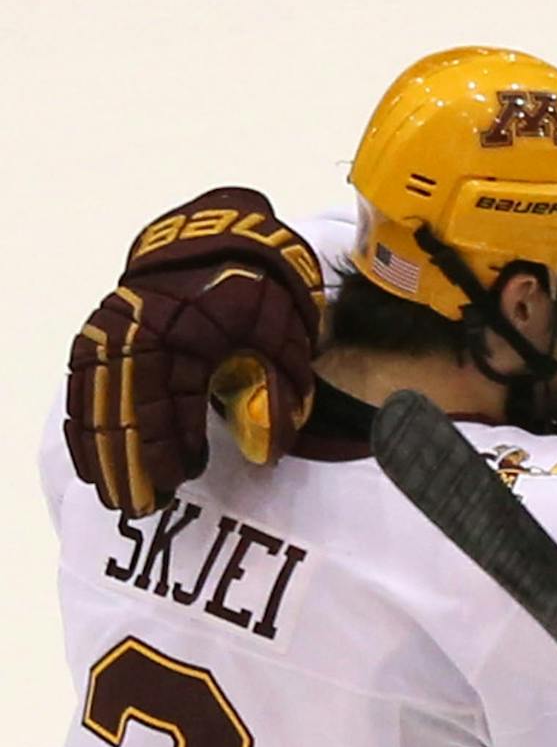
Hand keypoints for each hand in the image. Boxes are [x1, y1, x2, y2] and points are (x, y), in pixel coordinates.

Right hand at [65, 187, 325, 516]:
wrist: (221, 239)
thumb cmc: (260, 293)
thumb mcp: (284, 335)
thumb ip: (277, 392)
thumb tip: (265, 456)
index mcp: (187, 328)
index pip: (171, 399)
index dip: (174, 443)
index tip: (180, 481)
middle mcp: (139, 328)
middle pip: (127, 406)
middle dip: (133, 462)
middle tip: (140, 507)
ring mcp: (112, 327)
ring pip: (97, 399)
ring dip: (103, 451)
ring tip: (113, 494)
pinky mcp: (100, 330)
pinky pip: (82, 383)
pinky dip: (84, 422)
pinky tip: (88, 458)